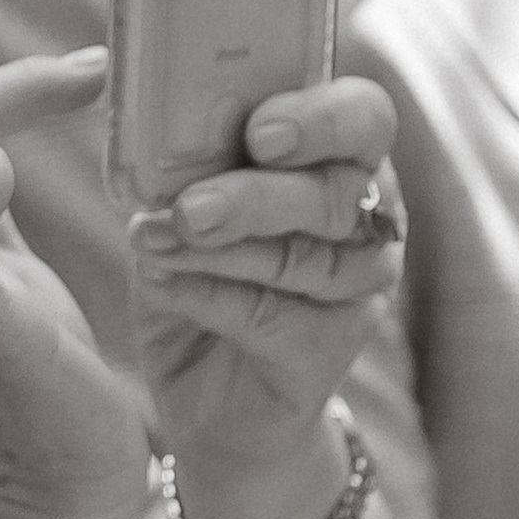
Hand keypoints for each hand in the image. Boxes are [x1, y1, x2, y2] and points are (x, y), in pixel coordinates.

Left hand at [125, 81, 404, 518]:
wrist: (208, 400)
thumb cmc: (200, 282)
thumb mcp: (184, 213)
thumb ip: (184, 173)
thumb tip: (149, 148)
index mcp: (342, 160)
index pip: (362, 118)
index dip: (319, 119)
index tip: (259, 132)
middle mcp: (369, 220)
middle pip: (337, 194)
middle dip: (257, 197)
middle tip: (190, 209)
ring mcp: (360, 288)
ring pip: (305, 260)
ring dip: (221, 251)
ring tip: (153, 242)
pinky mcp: (332, 349)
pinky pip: (273, 317)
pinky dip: (208, 296)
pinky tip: (161, 284)